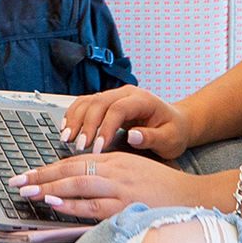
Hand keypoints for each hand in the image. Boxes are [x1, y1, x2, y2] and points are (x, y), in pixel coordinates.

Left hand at [9, 150, 204, 221]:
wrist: (197, 197)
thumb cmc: (165, 190)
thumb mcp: (136, 172)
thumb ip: (110, 175)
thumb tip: (79, 184)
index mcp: (117, 160)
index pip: (76, 161)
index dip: (49, 168)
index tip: (28, 173)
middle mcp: (117, 170)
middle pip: (71, 169)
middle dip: (41, 176)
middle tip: (16, 181)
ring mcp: (122, 188)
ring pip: (79, 184)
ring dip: (50, 188)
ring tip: (27, 191)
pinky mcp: (128, 206)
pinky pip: (95, 205)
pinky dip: (73, 204)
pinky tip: (55, 204)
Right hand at [59, 86, 193, 157]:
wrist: (175, 123)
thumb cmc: (174, 132)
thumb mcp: (171, 139)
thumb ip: (153, 138)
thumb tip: (132, 136)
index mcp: (142, 99)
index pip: (118, 109)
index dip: (105, 128)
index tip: (98, 149)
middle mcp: (125, 94)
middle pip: (98, 103)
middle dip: (86, 125)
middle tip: (79, 146)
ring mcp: (114, 96)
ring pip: (88, 102)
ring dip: (75, 120)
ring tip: (67, 139)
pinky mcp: (106, 104)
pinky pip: (84, 105)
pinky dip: (73, 116)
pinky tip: (66, 129)